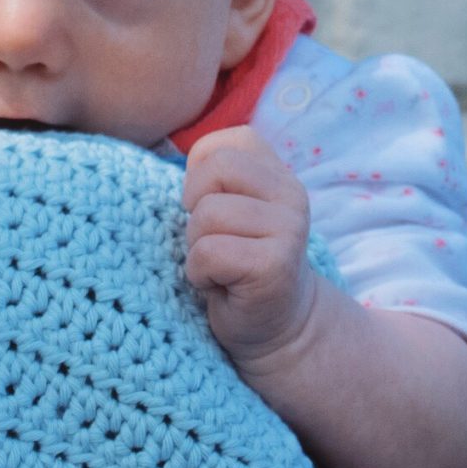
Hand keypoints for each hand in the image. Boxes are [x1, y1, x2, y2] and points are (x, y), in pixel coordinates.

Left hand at [183, 126, 316, 367]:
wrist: (276, 325)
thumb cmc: (235, 264)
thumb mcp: (226, 210)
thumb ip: (210, 177)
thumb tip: (176, 154)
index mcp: (276, 174)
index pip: (223, 142)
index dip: (197, 174)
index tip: (208, 207)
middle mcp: (290, 194)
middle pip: (212, 171)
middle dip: (194, 210)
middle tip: (211, 241)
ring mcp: (288, 228)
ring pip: (207, 215)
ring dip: (197, 247)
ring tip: (218, 266)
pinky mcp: (274, 264)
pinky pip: (208, 253)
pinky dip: (200, 273)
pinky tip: (220, 285)